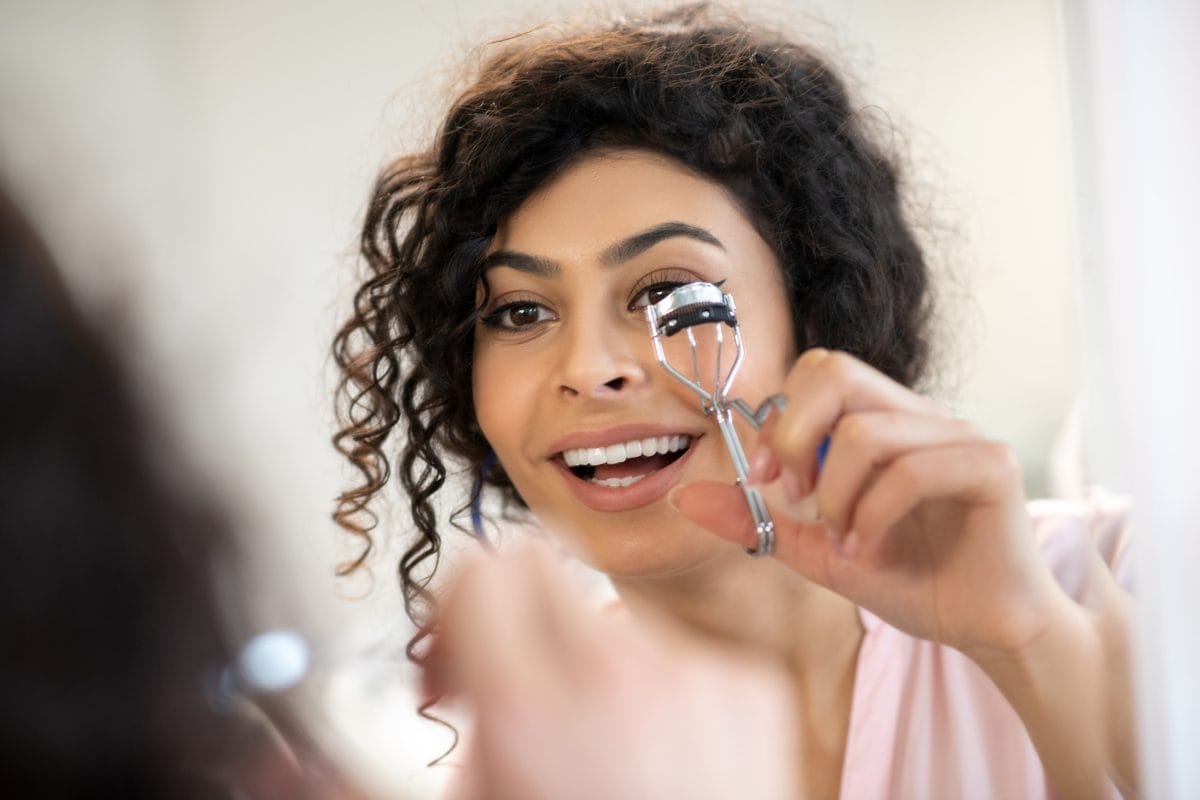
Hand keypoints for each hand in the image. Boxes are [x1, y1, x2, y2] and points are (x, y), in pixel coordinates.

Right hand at [435, 545, 798, 799]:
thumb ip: (427, 745)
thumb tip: (371, 712)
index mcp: (532, 715)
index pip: (480, 570)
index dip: (451, 609)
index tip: (454, 661)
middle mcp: (618, 676)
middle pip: (540, 567)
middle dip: (511, 617)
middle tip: (510, 683)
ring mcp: (697, 675)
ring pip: (608, 619)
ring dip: (588, 669)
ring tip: (602, 757)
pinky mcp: (752, 688)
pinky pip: (678, 651)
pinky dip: (658, 692)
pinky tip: (661, 762)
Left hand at [676, 348, 1066, 661]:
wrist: (983, 628)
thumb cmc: (909, 579)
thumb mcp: (815, 549)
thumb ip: (755, 521)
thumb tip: (685, 497)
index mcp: (882, 421)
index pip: (817, 372)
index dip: (778, 421)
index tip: (767, 481)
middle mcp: (920, 416)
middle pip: (836, 372)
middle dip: (794, 436)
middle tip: (798, 496)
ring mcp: (960, 435)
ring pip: (867, 430)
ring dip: (835, 495)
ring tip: (842, 538)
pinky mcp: (993, 466)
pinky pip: (915, 468)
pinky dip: (874, 514)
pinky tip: (867, 550)